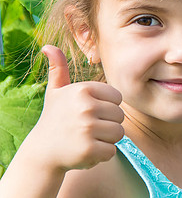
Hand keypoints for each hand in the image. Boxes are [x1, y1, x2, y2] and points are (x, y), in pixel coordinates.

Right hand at [27, 45, 124, 171]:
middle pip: (120, 116)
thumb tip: (48, 46)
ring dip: (106, 139)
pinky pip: (112, 150)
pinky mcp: (89, 149)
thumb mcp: (56, 92)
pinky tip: (86, 150)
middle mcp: (85, 106)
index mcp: (83, 89)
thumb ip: (59, 69)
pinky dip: (102, 154)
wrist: (42, 151)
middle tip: (87, 128)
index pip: (118, 98)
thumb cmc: (55, 118)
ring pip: (119, 133)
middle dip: (108, 124)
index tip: (89, 112)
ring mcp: (87, 128)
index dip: (107, 107)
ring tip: (87, 138)